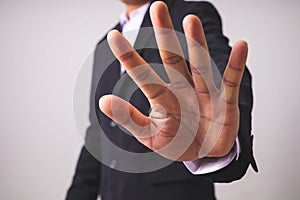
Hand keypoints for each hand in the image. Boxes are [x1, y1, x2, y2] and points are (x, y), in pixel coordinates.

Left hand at [99, 1, 247, 160]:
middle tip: (157, 7)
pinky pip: (230, 82)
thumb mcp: (149, 135)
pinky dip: (235, 65)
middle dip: (165, 35)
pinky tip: (241, 46)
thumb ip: (129, 118)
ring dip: (196, 44)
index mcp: (162, 96)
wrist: (203, 154)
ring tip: (191, 20)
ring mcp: (203, 93)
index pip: (143, 74)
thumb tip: (103, 101)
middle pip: (173, 58)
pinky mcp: (225, 102)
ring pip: (199, 65)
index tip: (114, 36)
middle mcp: (182, 88)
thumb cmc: (176, 141)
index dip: (129, 57)